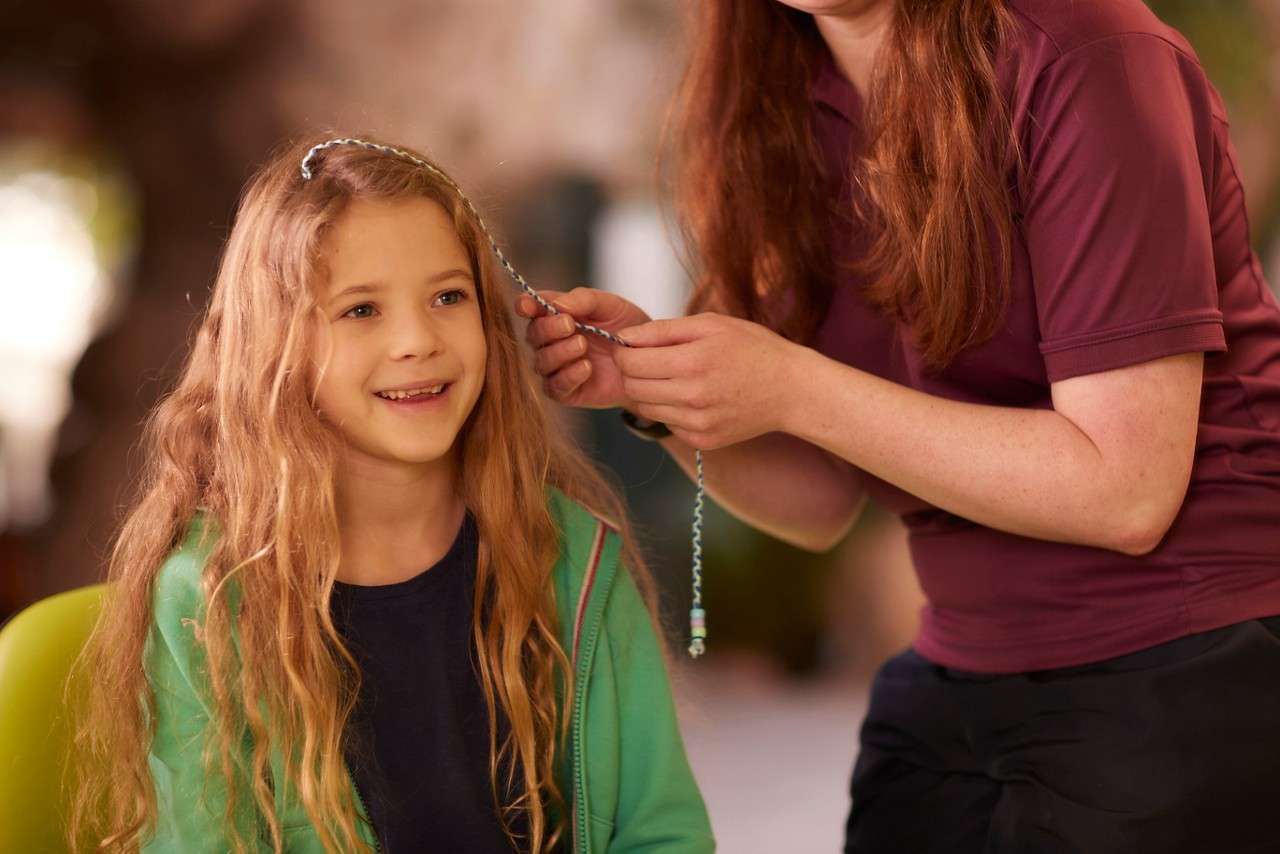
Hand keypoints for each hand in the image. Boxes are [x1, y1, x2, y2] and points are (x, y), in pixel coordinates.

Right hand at [515, 287, 651, 408]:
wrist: (649, 360)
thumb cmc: (626, 327)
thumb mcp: (609, 305)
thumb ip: (582, 300)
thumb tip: (556, 305)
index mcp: (555, 315)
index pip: (530, 308)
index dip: (524, 306)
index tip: (527, 306)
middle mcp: (550, 341)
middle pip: (533, 335)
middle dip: (548, 329)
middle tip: (569, 324)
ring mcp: (557, 368)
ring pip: (541, 362)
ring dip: (559, 352)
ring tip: (583, 345)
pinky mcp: (566, 391)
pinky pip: (555, 387)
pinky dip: (568, 376)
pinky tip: (586, 367)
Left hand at [615, 313, 805, 449]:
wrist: (791, 389)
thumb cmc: (752, 349)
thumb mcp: (711, 324)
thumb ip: (662, 330)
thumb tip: (623, 338)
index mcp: (693, 362)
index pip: (630, 363)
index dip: (625, 353)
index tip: (634, 348)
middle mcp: (693, 397)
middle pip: (633, 388)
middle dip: (634, 373)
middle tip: (652, 361)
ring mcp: (698, 423)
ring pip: (646, 408)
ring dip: (651, 392)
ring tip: (676, 377)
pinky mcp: (703, 440)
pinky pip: (668, 424)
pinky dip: (672, 409)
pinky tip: (694, 397)